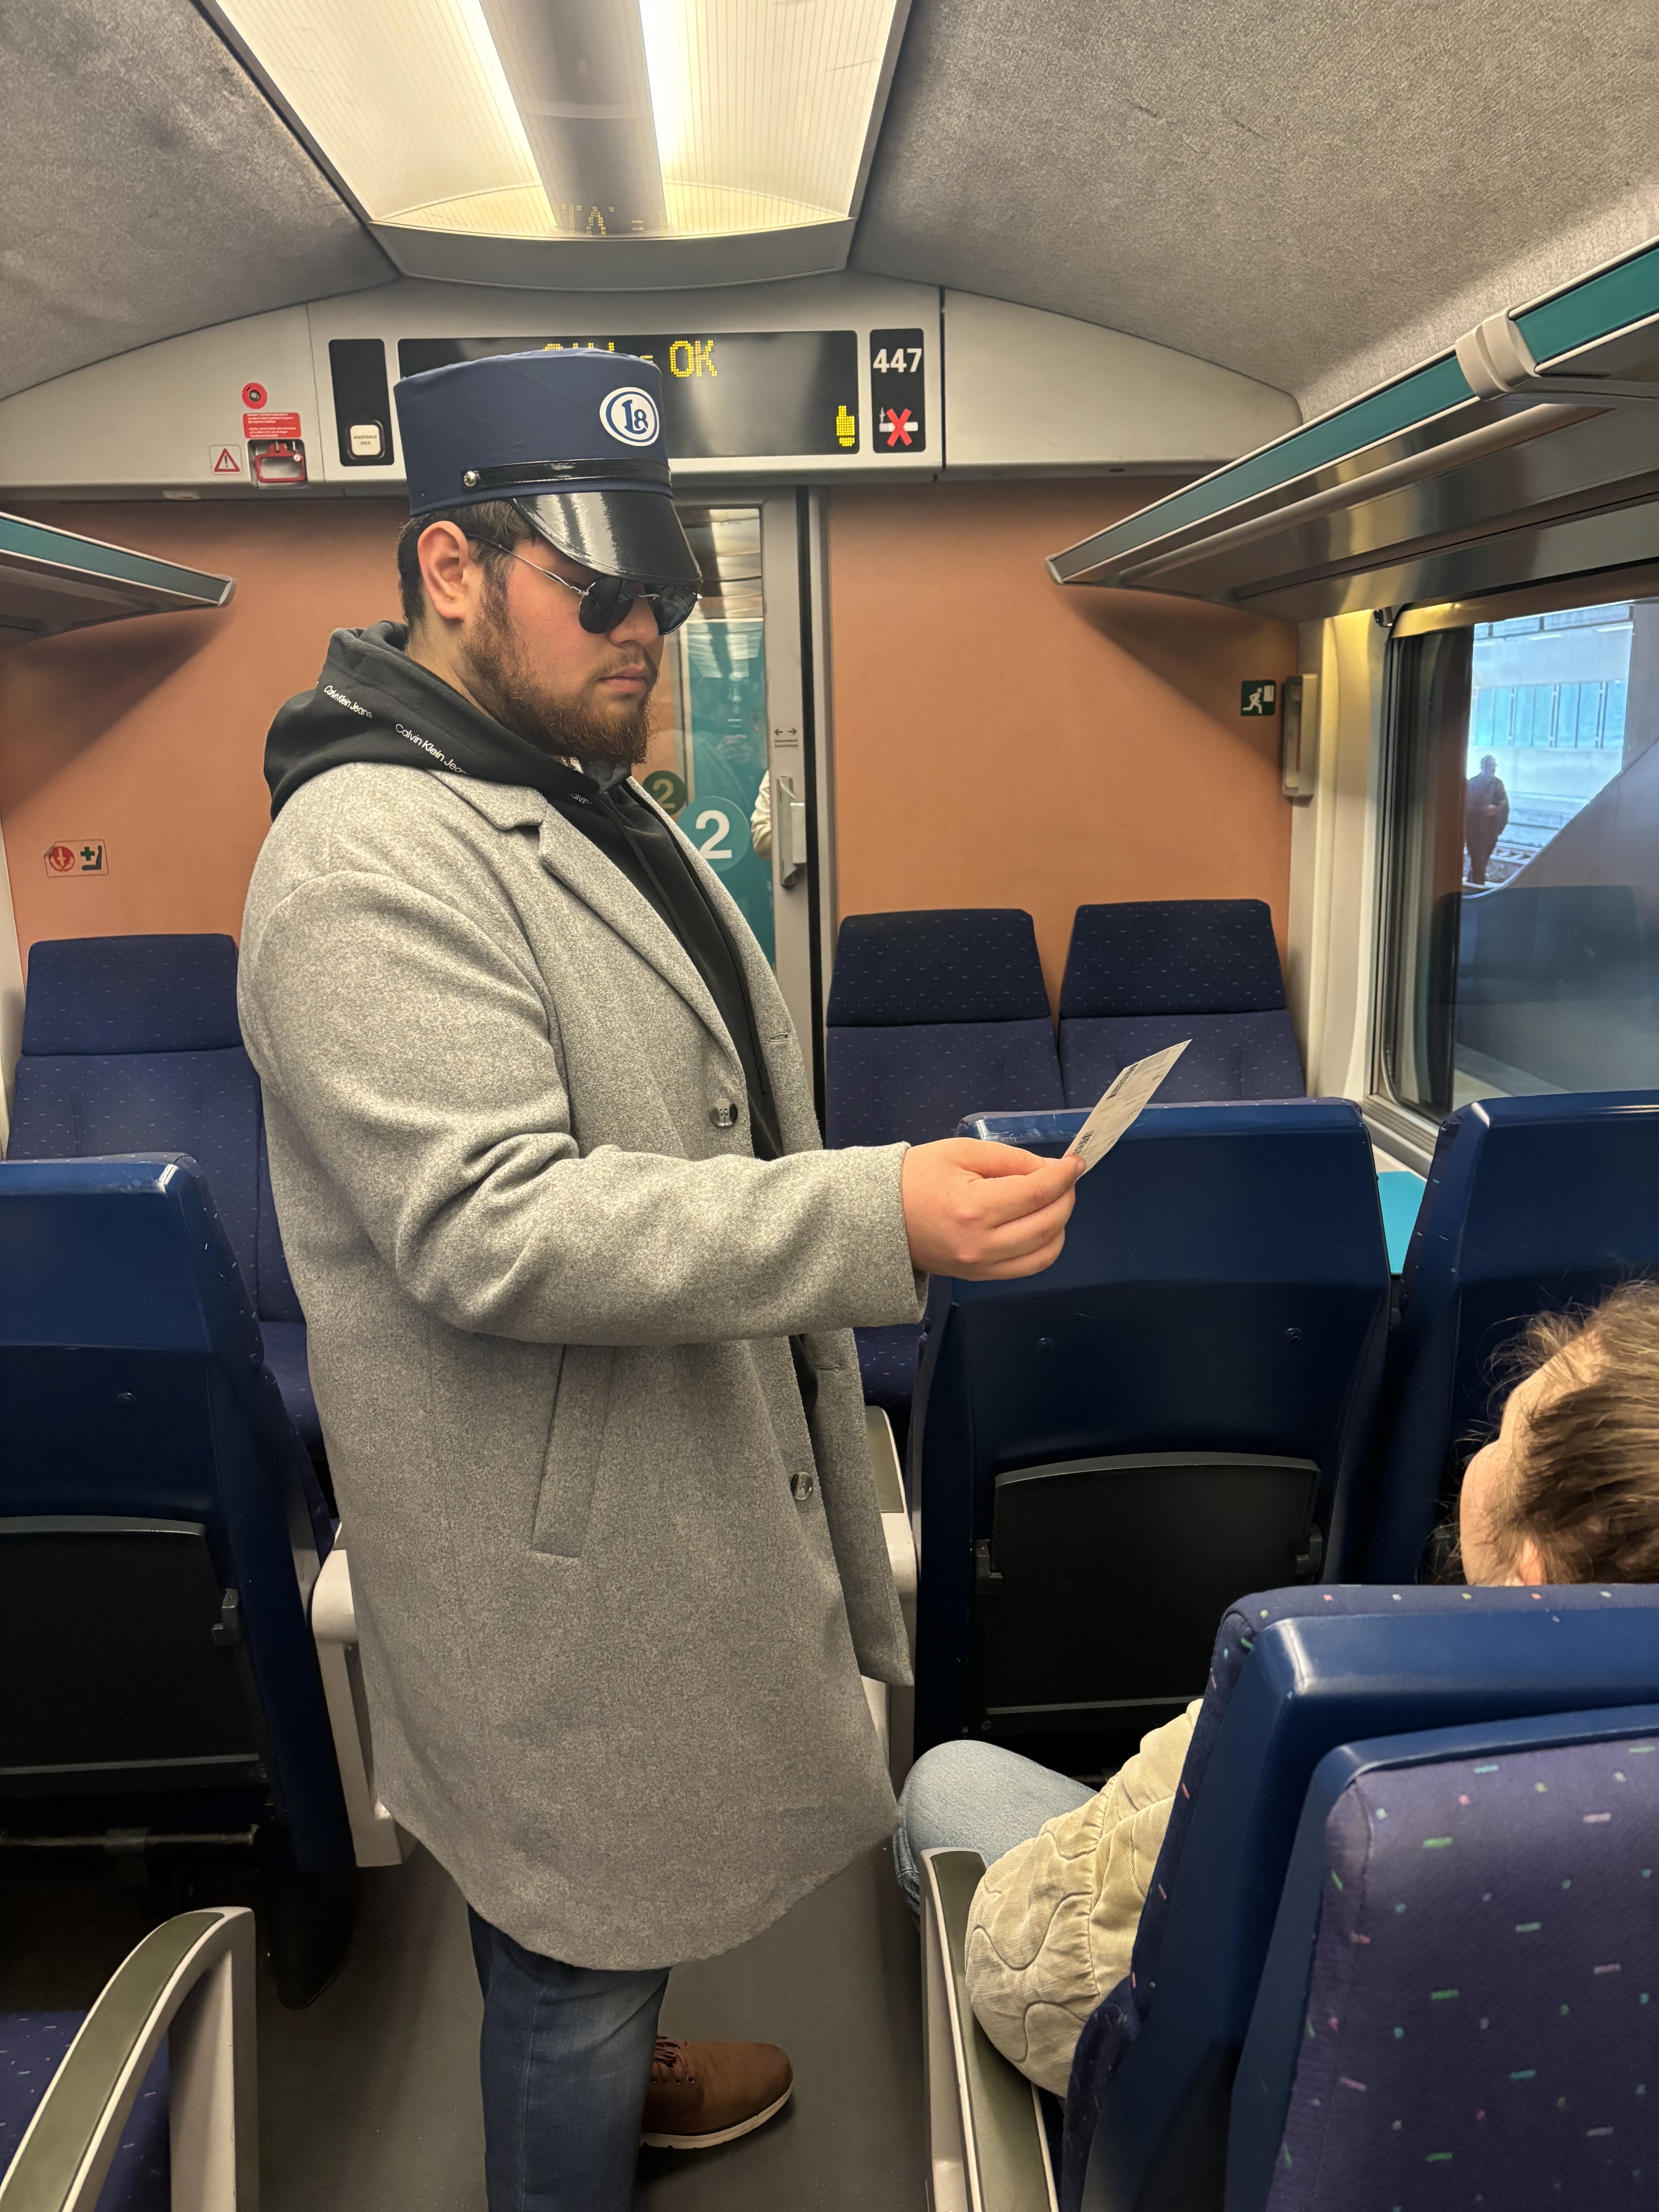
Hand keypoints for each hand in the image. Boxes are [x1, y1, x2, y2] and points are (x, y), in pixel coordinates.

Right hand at [900, 1139, 1082, 1279]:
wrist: (878, 1218)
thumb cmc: (914, 1178)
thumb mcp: (961, 1152)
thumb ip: (1011, 1159)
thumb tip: (1050, 1168)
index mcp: (974, 1208)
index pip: (1038, 1192)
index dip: (1064, 1174)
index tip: (1074, 1162)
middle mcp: (982, 1244)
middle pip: (1049, 1223)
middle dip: (1066, 1196)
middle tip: (1065, 1178)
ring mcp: (981, 1266)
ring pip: (1046, 1252)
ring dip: (1060, 1224)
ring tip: (1053, 1201)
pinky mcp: (980, 1277)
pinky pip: (1028, 1267)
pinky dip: (1045, 1246)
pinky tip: (1040, 1225)